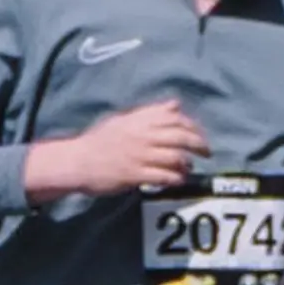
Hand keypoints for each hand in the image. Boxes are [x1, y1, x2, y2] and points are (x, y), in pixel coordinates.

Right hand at [27, 99, 206, 199]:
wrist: (76, 161)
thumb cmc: (100, 141)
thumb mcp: (123, 120)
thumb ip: (151, 113)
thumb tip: (176, 104)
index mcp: (139, 120)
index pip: (175, 118)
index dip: (193, 126)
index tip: (200, 134)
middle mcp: (142, 135)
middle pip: (181, 137)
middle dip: (199, 145)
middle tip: (207, 153)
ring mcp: (139, 155)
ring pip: (175, 157)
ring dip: (187, 163)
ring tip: (189, 168)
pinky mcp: (135, 174)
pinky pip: (164, 176)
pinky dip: (176, 178)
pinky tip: (178, 180)